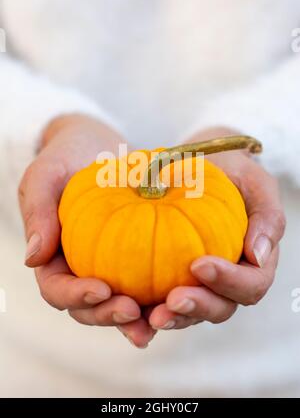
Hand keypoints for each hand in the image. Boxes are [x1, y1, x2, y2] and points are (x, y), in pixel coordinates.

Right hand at [19, 114, 155, 347]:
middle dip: (108, 315)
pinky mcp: (134, 261)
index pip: (57, 288)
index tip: (102, 288)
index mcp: (52, 257)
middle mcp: (79, 269)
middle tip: (134, 311)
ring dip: (137, 318)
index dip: (76, 296)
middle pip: (88, 307)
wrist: (98, 147)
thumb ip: (37, 212)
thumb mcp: (46, 175)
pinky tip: (182, 296)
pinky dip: (161, 295)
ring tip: (160, 319)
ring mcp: (108, 268)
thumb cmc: (68, 157)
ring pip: (118, 303)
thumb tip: (33, 258)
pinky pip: (146, 282)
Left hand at [148, 127, 285, 330]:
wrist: (196, 163)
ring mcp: (197, 283)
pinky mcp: (168, 281)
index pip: (250, 284)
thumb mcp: (254, 182)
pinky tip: (127, 307)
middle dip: (198, 307)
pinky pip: (158, 302)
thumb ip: (267, 215)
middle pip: (220, 307)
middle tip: (172, 300)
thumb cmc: (228, 171)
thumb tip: (258, 255)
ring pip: (188, 312)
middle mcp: (226, 279)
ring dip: (171, 317)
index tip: (199, 264)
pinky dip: (144, 311)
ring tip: (147, 314)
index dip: (229, 282)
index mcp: (251, 262)